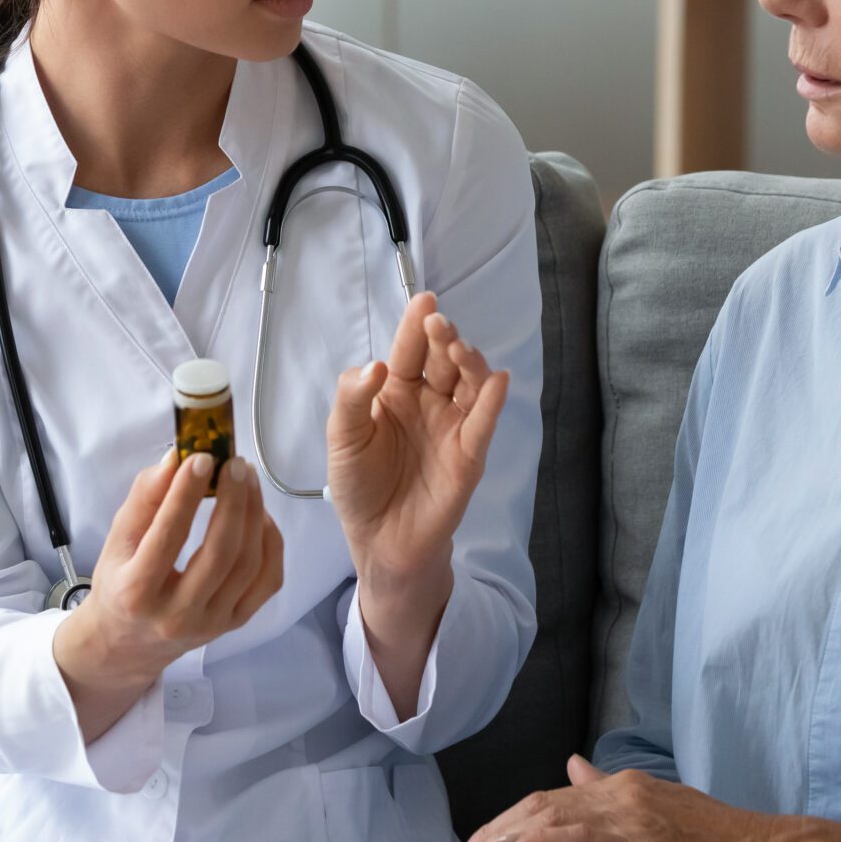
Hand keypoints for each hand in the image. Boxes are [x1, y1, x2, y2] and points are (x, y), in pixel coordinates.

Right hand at [53, 451, 282, 737]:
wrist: (128, 643)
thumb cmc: (121, 583)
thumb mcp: (117, 540)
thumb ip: (143, 498)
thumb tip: (175, 459)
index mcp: (136, 592)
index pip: (167, 537)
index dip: (186, 495)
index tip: (200, 459)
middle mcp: (176, 614)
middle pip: (219, 554)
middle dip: (233, 502)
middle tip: (235, 464)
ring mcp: (211, 623)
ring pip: (248, 565)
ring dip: (254, 514)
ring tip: (247, 480)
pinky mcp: (235, 623)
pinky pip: (268, 581)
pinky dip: (270, 542)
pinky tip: (259, 515)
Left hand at [325, 291, 510, 582]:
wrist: (379, 541)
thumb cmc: (359, 486)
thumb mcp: (342, 438)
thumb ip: (352, 399)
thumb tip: (376, 365)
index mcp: (396, 392)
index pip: (410, 350)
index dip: (416, 324)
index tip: (424, 300)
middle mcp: (429, 402)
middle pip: (442, 360)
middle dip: (443, 338)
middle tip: (439, 324)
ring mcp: (452, 427)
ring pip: (469, 385)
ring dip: (469, 363)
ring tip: (459, 350)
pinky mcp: (469, 456)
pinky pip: (483, 423)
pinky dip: (493, 401)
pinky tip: (498, 380)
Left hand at [448, 756, 840, 841]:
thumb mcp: (667, 818)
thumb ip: (618, 798)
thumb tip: (574, 768)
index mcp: (626, 786)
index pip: (554, 798)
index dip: (514, 820)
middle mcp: (619, 788)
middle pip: (538, 804)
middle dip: (494, 832)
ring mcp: (624, 808)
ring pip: (543, 818)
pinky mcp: (631, 833)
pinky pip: (567, 836)